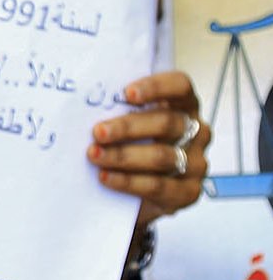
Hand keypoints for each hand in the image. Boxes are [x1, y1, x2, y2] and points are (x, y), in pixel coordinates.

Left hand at [88, 69, 208, 228]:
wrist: (136, 193)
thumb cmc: (129, 144)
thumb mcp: (128, 123)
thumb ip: (117, 109)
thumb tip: (83, 100)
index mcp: (184, 106)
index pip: (180, 86)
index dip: (156, 87)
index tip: (127, 93)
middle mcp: (196, 132)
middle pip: (166, 123)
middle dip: (127, 127)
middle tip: (97, 132)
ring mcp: (195, 163)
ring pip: (161, 156)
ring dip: (122, 156)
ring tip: (94, 155)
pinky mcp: (187, 192)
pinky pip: (157, 185)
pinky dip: (128, 181)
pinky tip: (105, 177)